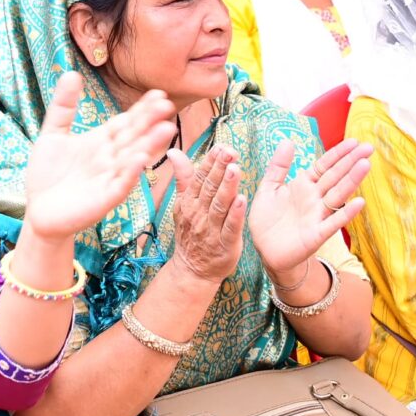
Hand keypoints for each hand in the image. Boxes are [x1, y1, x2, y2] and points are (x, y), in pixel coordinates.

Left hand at [21, 75, 174, 239]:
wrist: (38, 212)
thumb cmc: (48, 175)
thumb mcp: (53, 134)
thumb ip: (64, 106)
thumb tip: (72, 73)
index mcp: (101, 142)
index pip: (126, 122)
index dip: (141, 109)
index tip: (158, 94)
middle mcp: (110, 159)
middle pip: (133, 137)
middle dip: (150, 122)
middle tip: (167, 105)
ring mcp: (109, 179)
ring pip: (133, 158)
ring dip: (149, 144)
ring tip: (166, 128)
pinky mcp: (103, 200)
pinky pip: (120, 185)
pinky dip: (131, 172)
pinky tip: (140, 158)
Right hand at [166, 144, 247, 284]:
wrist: (192, 269)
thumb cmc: (191, 232)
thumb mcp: (183, 204)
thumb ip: (183, 177)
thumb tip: (173, 151)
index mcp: (189, 202)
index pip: (200, 178)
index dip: (211, 161)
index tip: (221, 146)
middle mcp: (198, 214)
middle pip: (210, 188)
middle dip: (220, 168)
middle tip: (230, 151)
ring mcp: (211, 230)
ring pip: (219, 205)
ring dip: (227, 187)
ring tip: (235, 169)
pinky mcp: (225, 245)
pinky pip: (230, 228)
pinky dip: (235, 214)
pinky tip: (242, 200)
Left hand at [247, 138, 370, 278]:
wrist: (264, 251)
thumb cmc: (267, 220)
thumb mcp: (268, 188)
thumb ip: (278, 166)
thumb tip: (288, 141)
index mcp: (304, 185)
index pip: (325, 165)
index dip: (338, 154)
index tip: (354, 141)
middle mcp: (314, 198)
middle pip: (336, 176)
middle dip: (351, 162)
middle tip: (369, 147)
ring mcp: (317, 216)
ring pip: (338, 195)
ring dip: (352, 180)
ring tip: (365, 165)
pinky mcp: (316, 234)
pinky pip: (333, 223)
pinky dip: (346, 213)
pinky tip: (359, 202)